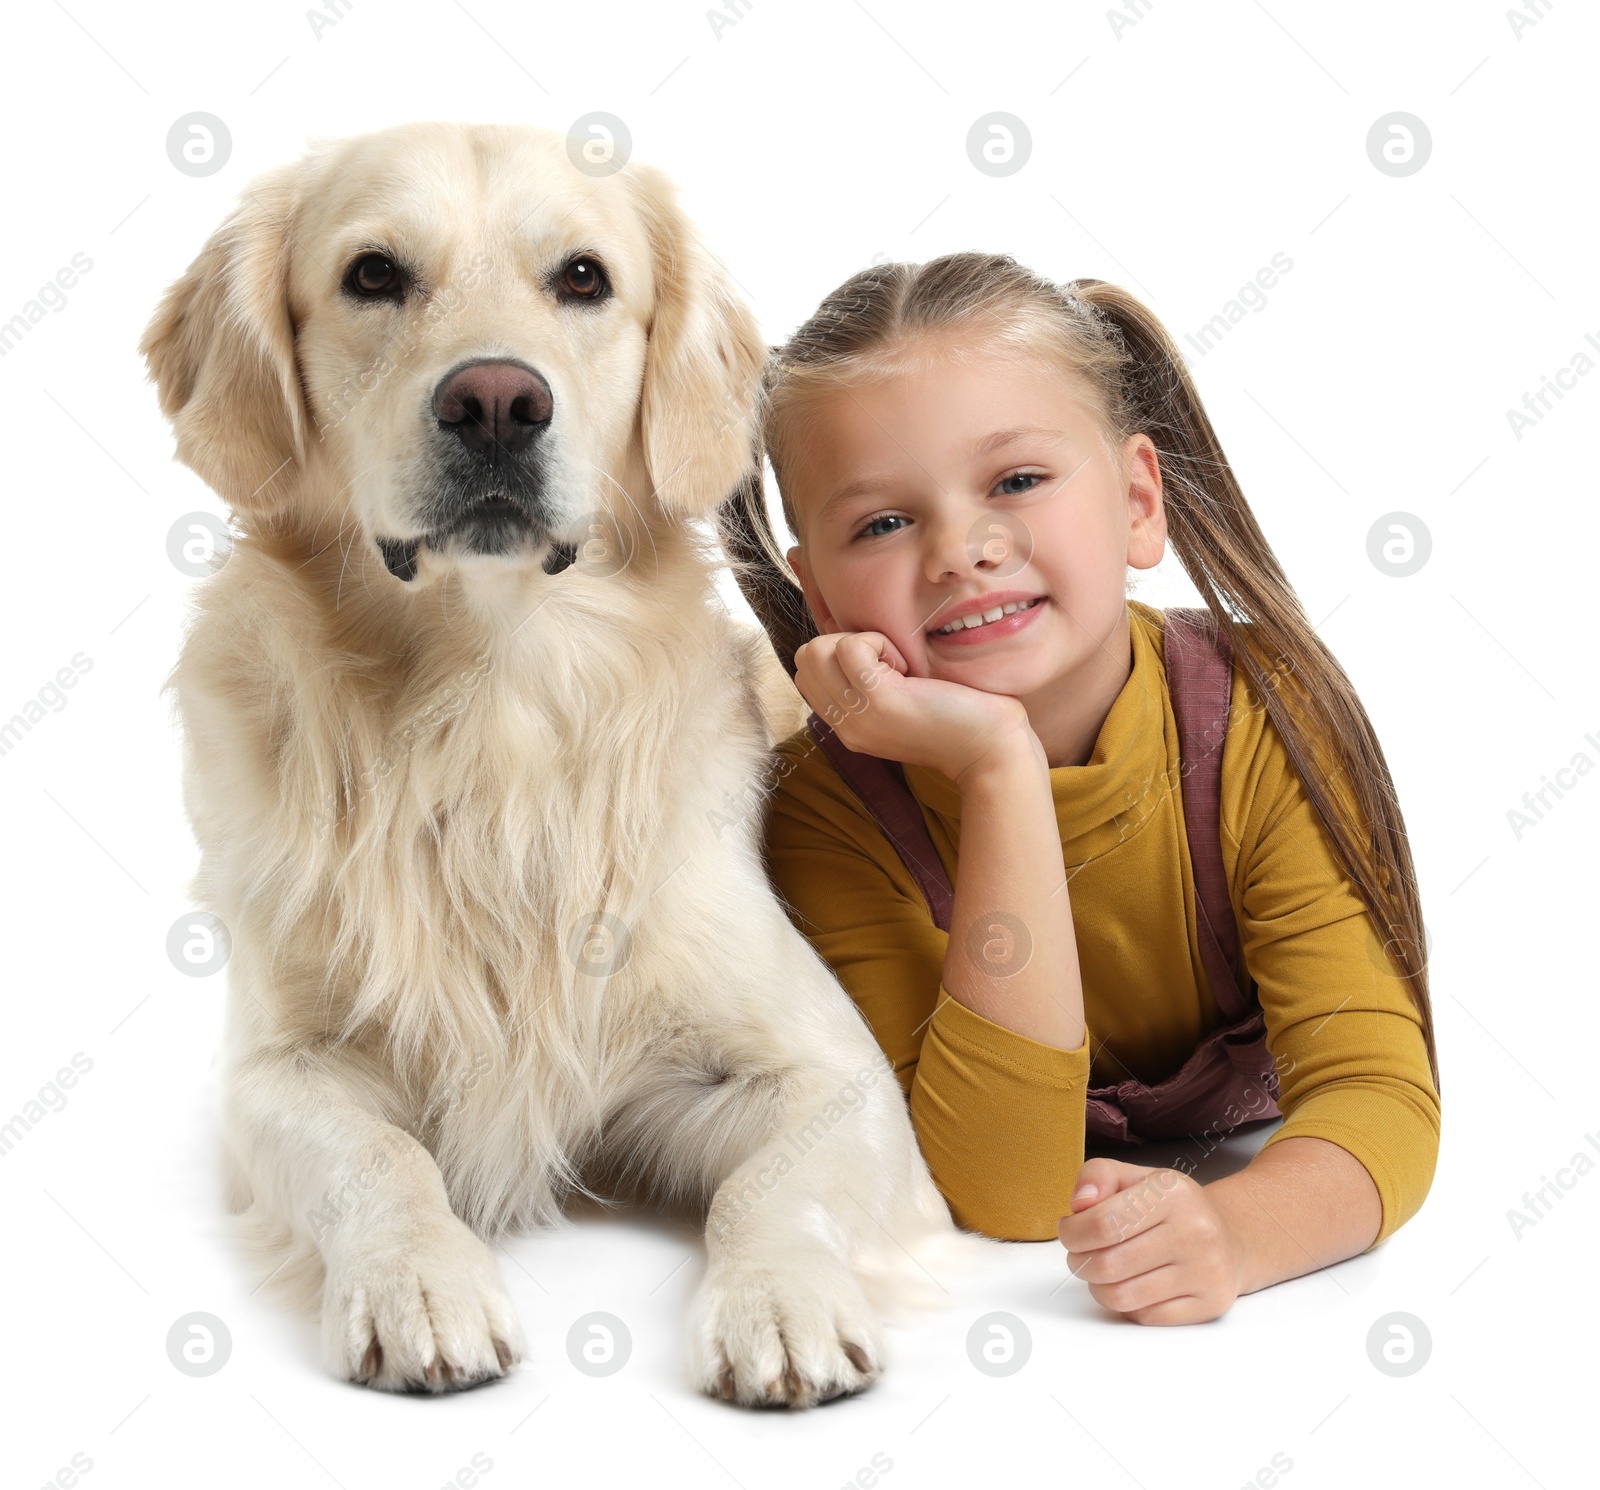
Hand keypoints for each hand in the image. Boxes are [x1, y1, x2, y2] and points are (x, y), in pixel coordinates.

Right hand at [793, 630, 1036, 786]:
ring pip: (817, 649)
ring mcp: (857, 714)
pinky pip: (851, 646)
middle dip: (842, 644)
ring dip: (860, 642)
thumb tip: (849, 641)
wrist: (990, 748)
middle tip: (888, 664)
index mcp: (846, 727)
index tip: (880, 668)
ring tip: (898, 666)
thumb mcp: (898, 705)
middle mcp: (844, 725)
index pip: (805, 674)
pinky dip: (879, 642)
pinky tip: (908, 668)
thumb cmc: (957, 718)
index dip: (837, 655)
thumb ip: (868, 686)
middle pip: (805, 658)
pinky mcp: (879, 699)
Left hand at [1056, 1158, 1244, 1324]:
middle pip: (1108, 1264)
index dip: (1072, 1232)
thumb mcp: (1137, 1177)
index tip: (1069, 1231)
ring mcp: (1205, 1271)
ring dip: (1099, 1287)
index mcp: (1172, 1193)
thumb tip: (1079, 1204)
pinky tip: (1130, 1285)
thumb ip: (1099, 1176)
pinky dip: (1126, 1306)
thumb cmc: (1172, 1207)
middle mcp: (1195, 1231)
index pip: (1102, 1222)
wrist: (1230, 1237)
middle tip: (1082, 1254)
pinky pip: (1145, 1317)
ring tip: (1102, 1270)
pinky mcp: (1209, 1304)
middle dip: (1080, 1262)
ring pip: (1123, 1296)